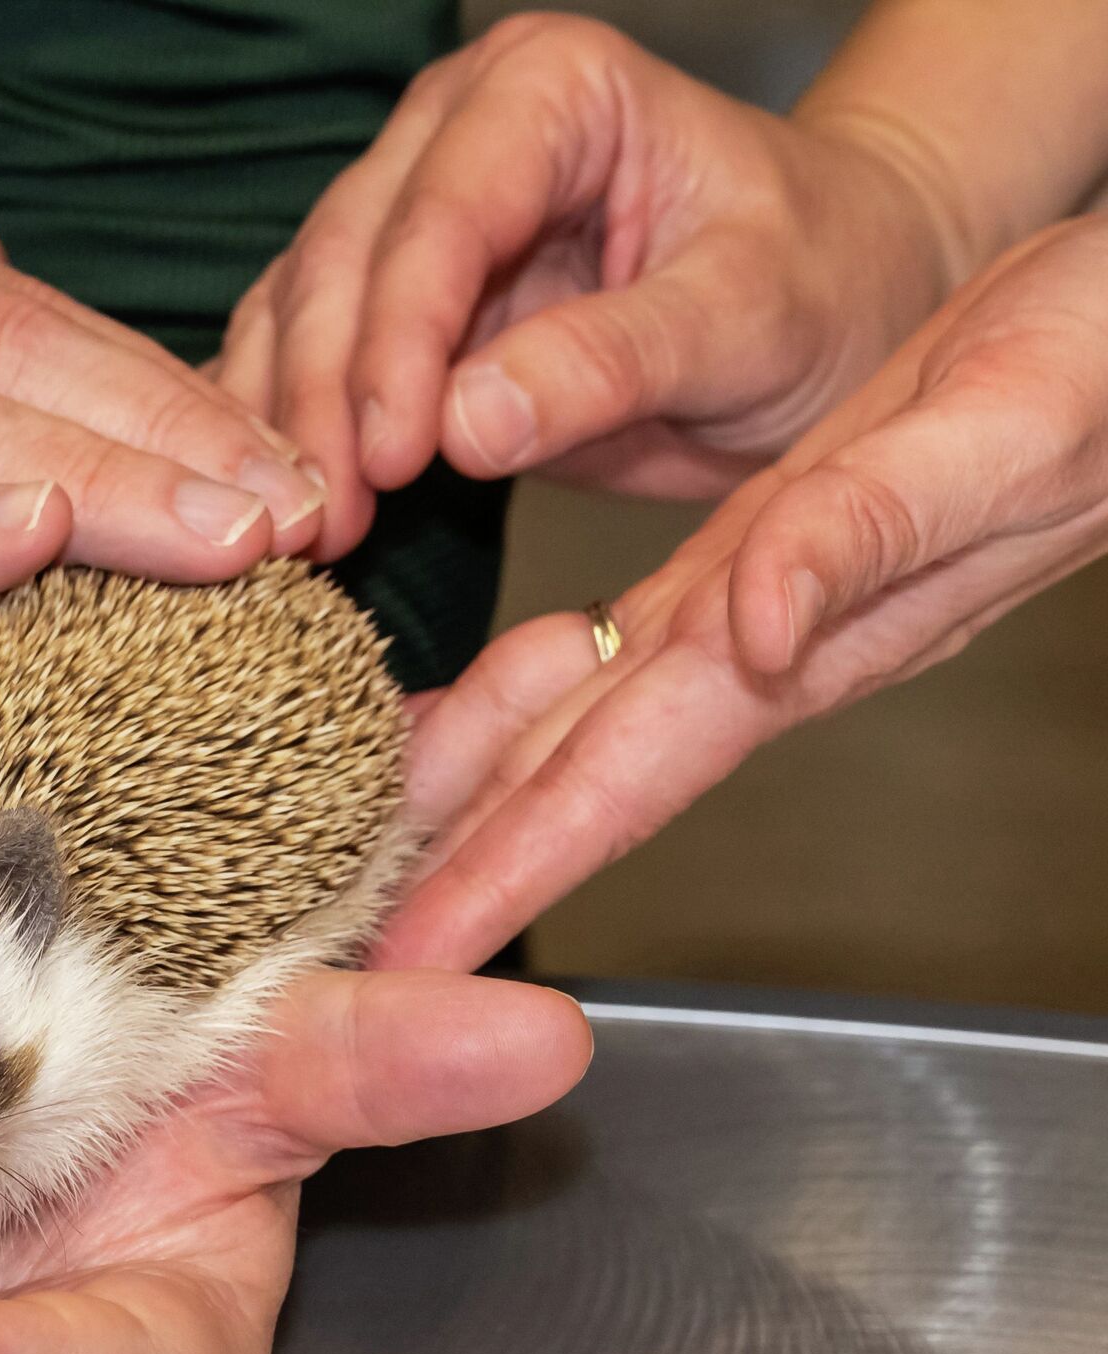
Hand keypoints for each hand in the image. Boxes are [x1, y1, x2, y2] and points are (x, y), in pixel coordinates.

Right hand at [214, 14, 968, 551]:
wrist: (830, 307)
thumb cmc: (816, 282)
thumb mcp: (744, 321)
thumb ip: (610, 362)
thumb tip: (460, 427)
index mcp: (550, 91)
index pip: (441, 214)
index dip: (399, 339)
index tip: (391, 455)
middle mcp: (455, 131)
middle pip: (344, 260)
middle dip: (326, 396)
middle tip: (323, 519)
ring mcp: (411, 212)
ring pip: (302, 311)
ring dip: (290, 427)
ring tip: (301, 537)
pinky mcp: (394, 301)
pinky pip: (308, 361)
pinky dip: (291, 437)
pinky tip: (289, 513)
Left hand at [377, 215, 1107, 972]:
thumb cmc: (1096, 375)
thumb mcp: (993, 434)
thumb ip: (870, 536)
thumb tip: (754, 628)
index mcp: (795, 639)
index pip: (619, 780)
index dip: (511, 871)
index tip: (414, 956)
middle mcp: (751, 645)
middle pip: (566, 777)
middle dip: (457, 868)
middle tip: (341, 939)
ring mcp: (740, 607)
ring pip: (566, 720)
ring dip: (465, 792)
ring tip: (353, 843)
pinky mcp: (740, 552)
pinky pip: (596, 649)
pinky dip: (509, 695)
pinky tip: (443, 712)